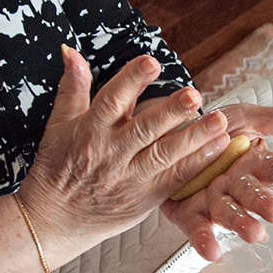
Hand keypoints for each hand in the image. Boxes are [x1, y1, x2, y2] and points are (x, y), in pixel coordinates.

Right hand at [18, 46, 235, 265]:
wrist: (53, 220)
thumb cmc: (55, 169)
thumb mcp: (57, 125)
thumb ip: (73, 87)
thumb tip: (73, 52)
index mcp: (90, 131)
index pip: (112, 100)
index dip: (132, 80)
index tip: (152, 62)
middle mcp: (111, 153)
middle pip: (144, 129)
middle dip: (171, 111)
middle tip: (194, 94)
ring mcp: (130, 177)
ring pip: (164, 155)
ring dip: (194, 137)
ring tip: (218, 121)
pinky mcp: (145, 197)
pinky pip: (175, 179)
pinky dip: (197, 163)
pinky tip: (218, 146)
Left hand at [161, 103, 272, 260]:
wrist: (167, 134)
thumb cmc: (211, 129)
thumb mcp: (246, 116)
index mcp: (253, 163)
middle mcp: (236, 185)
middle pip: (253, 195)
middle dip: (266, 204)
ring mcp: (212, 200)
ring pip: (229, 213)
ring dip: (242, 224)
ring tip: (255, 234)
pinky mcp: (188, 213)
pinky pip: (196, 227)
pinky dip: (204, 240)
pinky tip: (212, 251)